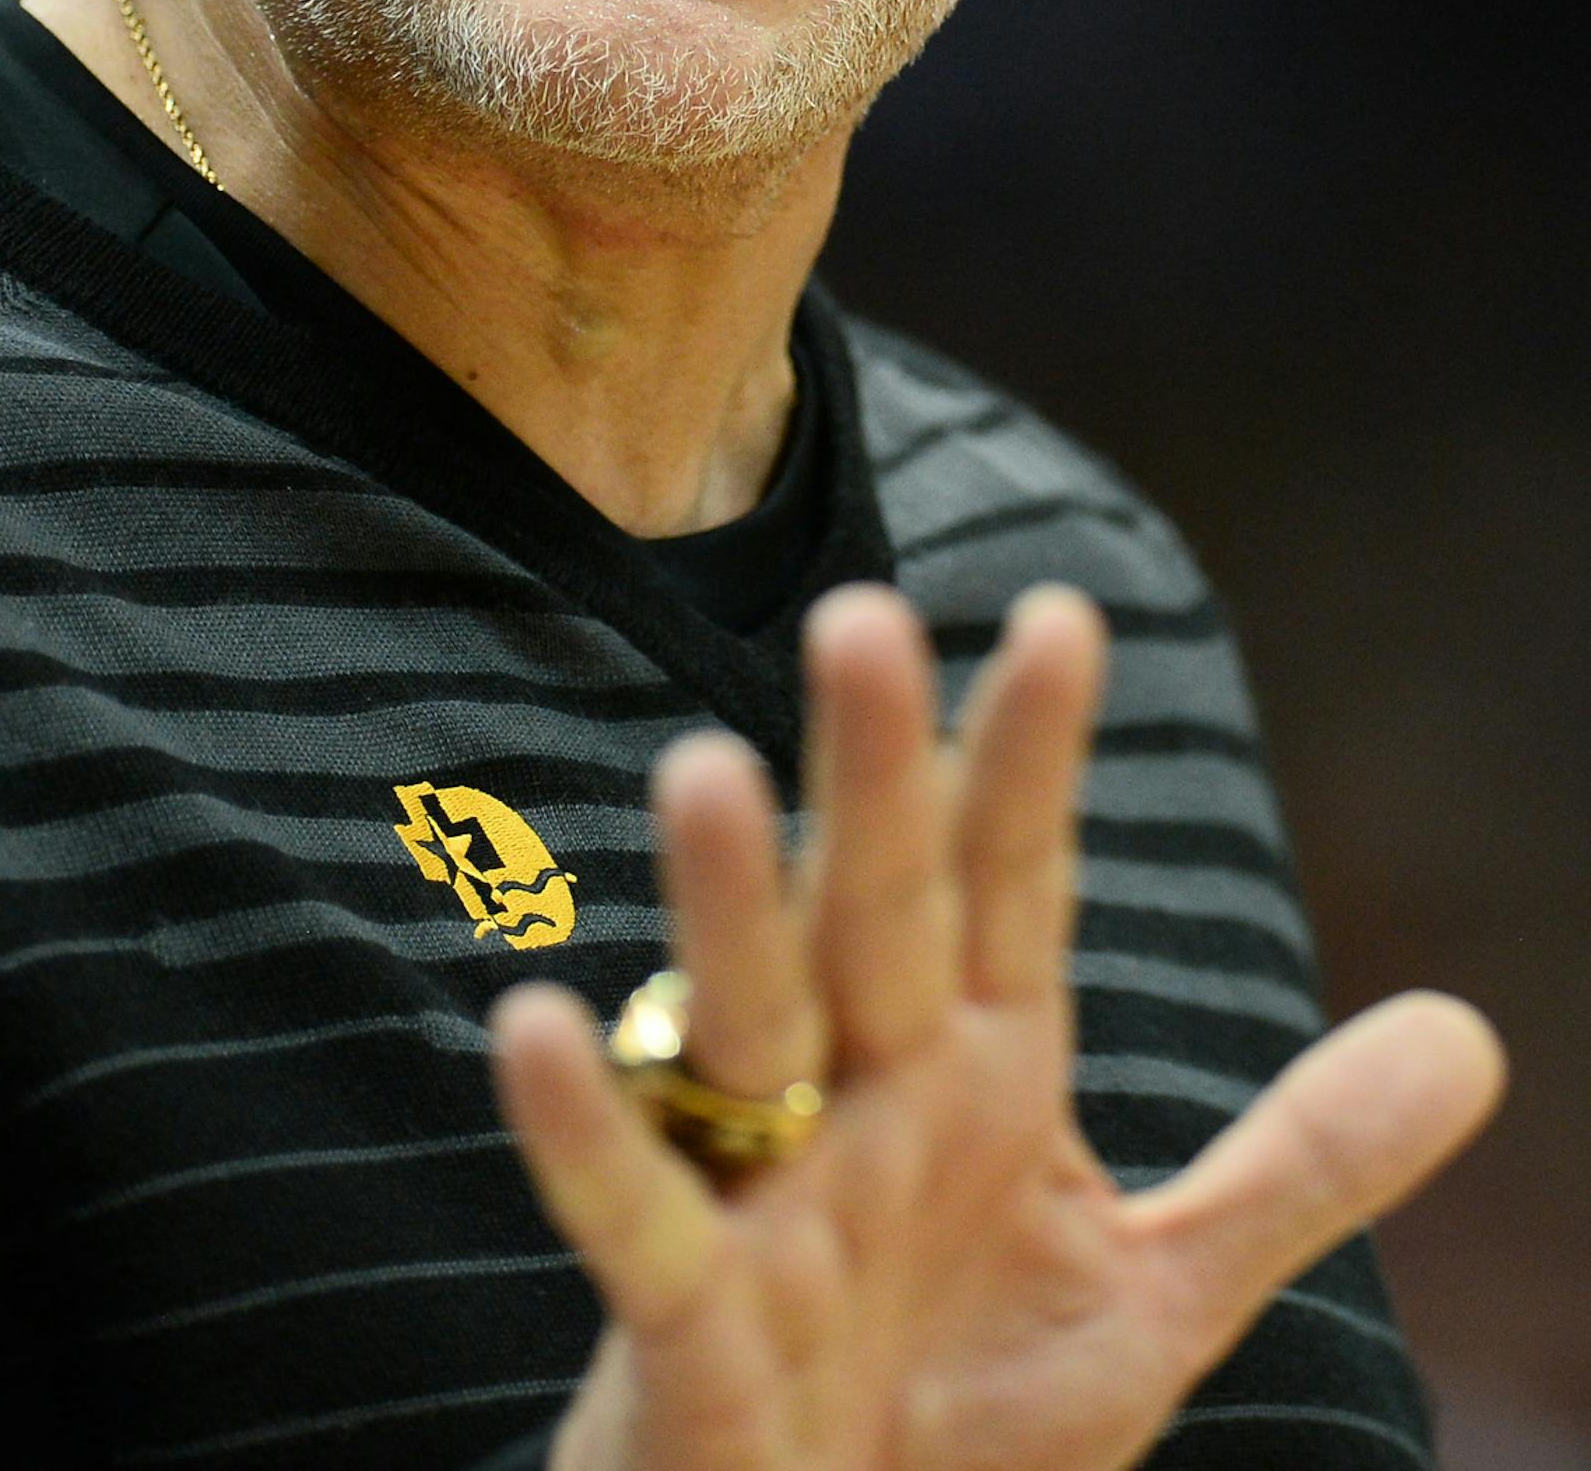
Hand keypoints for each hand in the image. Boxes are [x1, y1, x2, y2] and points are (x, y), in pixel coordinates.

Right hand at [489, 583, 1503, 1470]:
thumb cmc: (961, 1422)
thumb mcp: (1155, 1289)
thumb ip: (1296, 1161)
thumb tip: (1473, 1032)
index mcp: (976, 1073)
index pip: (1009, 886)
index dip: (1032, 762)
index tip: (1066, 618)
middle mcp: (866, 1099)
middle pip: (873, 916)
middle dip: (874, 778)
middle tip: (869, 619)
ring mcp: (771, 1198)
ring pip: (742, 1021)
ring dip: (723, 908)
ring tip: (701, 771)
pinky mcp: (691, 1323)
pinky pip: (637, 1220)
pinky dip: (585, 1133)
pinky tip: (536, 1024)